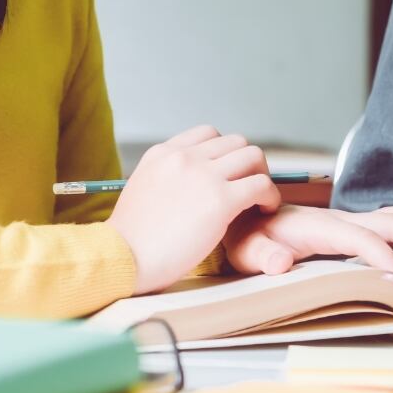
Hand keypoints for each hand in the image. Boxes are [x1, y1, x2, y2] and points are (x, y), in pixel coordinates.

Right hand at [107, 125, 279, 293]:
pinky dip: (270, 197)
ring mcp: (204, 176)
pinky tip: (264, 211)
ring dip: (262, 177)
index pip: (208, 134)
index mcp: (163, 153)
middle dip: (249, 164)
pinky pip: (261, 185)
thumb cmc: (132, 239)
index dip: (226, 154)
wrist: (123, 258)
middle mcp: (184, 157)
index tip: (229, 175)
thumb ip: (166, 179)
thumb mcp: (143, 191)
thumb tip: (184, 185)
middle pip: (236, 142)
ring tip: (259, 201)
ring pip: (253, 157)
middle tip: (249, 190)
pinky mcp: (220, 200)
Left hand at [222, 204, 392, 280]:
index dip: (382, 257)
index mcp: (318, 225)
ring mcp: (347, 222)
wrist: (241, 216)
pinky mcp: (350, 228)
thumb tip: (282, 262)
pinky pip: (390, 225)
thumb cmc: (245, 237)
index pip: (359, 238)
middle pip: (391, 222)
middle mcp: (339, 219)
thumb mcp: (244, 250)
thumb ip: (261, 255)